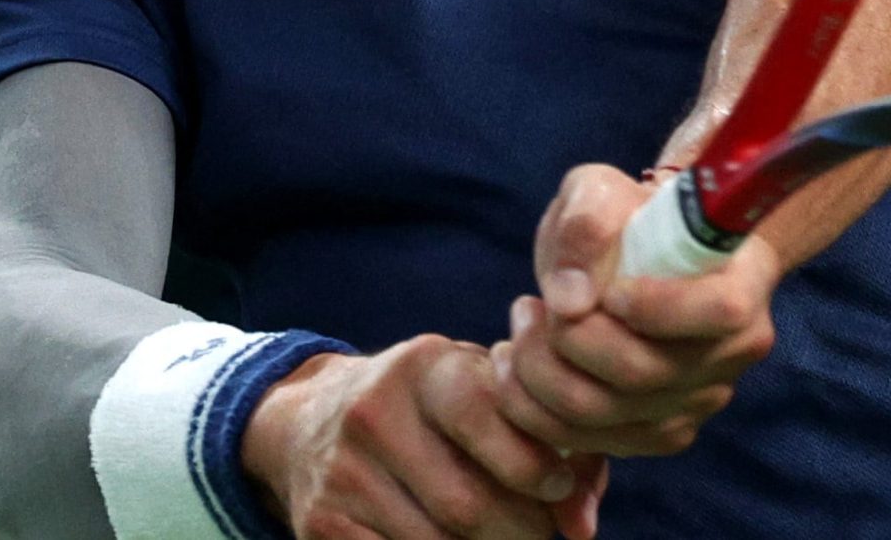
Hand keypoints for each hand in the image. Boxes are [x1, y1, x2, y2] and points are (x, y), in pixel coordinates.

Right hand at [241, 337, 607, 539]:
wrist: (310, 423)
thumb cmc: (429, 410)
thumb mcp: (478, 392)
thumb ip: (545, 438)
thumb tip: (580, 526)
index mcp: (421, 367)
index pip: (482, 414)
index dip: (532, 462)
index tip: (558, 485)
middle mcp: (373, 412)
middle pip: (467, 503)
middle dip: (522, 529)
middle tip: (541, 530)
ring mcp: (342, 472)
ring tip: (506, 536)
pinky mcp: (321, 523)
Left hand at [493, 165, 781, 457]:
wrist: (640, 256)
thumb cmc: (626, 217)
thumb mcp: (600, 190)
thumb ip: (587, 224)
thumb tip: (570, 299)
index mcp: (742, 283)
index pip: (721, 311)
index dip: (657, 306)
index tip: (604, 289)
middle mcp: (731, 354)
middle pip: (645, 373)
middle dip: (567, 343)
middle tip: (525, 307)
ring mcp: (699, 401)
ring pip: (609, 417)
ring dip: (541, 378)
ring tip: (518, 330)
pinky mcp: (660, 432)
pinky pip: (594, 442)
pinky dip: (540, 412)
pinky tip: (519, 370)